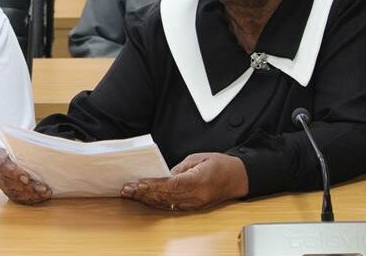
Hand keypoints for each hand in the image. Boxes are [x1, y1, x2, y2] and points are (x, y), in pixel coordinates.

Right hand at [0, 148, 51, 204]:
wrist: (12, 158)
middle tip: (42, 188)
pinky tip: (43, 196)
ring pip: (16, 194)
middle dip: (28, 187)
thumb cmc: (18, 151)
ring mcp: (4, 186)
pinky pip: (21, 200)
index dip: (14, 173)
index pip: (3, 167)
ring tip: (45, 192)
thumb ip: (24, 147)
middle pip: (10, 184)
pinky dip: (33, 199)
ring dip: (32, 194)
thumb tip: (41, 147)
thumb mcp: (19, 145)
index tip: (26, 178)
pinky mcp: (11, 194)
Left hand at [121, 152, 248, 210]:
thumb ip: (178, 168)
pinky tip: (145, 199)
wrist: (238, 178)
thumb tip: (161, 175)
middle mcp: (196, 196)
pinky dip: (157, 203)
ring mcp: (195, 204)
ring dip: (147, 200)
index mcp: (197, 181)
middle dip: (144, 194)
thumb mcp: (197, 159)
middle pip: (165, 198)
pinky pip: (172, 206)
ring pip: (166, 204)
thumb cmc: (220, 164)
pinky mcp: (194, 207)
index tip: (136, 183)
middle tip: (127, 189)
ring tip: (131, 194)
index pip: (169, 186)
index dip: (151, 186)